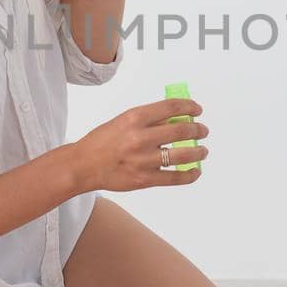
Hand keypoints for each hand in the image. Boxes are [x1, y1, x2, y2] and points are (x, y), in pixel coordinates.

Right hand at [73, 97, 208, 190]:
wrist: (83, 165)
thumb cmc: (102, 142)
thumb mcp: (123, 121)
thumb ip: (148, 120)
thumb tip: (175, 118)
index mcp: (134, 118)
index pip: (171, 107)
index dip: (189, 107)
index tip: (197, 109)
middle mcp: (140, 138)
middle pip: (181, 130)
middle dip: (197, 129)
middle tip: (202, 130)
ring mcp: (143, 160)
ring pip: (182, 155)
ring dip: (198, 152)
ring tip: (202, 150)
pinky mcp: (144, 179)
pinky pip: (174, 178)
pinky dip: (189, 174)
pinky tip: (195, 170)